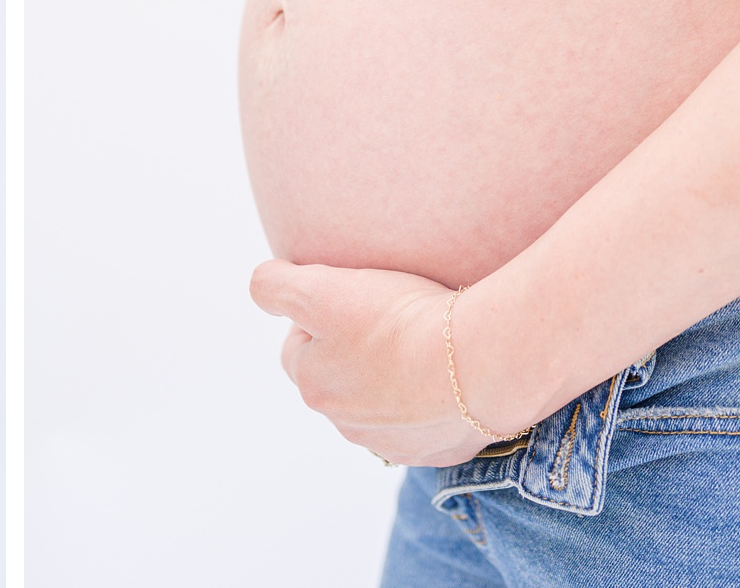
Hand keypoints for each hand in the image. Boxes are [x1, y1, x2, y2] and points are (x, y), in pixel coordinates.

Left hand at [250, 259, 517, 467]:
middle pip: (340, 378)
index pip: (297, 348)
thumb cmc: (395, 321)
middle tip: (387, 315)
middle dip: (355, 350)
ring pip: (382, 404)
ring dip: (393, 376)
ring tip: (422, 342)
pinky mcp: (440, 451)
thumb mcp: (317, 288)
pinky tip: (449, 373)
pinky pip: (426, 423)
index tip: (348, 297)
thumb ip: (273, 287)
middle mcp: (348, 425)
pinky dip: (432, 399)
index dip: (318, 316)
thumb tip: (261, 288)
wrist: (478, 363)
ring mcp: (396, 444)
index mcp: (314, 386)